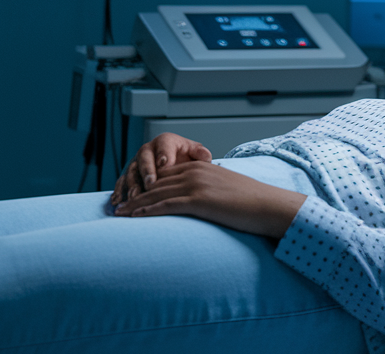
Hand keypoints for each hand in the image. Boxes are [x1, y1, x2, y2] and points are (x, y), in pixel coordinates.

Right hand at [112, 133, 211, 205]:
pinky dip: (118, 192)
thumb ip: (200, 153)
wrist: (175, 163)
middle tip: (150, 184)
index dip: (164, 154)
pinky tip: (117, 201)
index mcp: (165, 142)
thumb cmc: (186, 158)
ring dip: (131, 185)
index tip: (165, 164)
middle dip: (147, 172)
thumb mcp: (195, 153)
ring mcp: (136, 164)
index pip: (164, 146)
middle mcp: (147, 151)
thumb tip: (205, 155)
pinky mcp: (129, 176)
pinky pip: (121, 183)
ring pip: (131, 173)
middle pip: (144, 160)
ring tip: (134, 197)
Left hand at [113, 160, 308, 238]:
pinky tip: (135, 217)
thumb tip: (199, 202)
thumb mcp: (225, 191)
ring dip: (135, 204)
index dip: (145, 185)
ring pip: (157, 193)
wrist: (268, 205)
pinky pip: (167, 204)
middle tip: (116, 205)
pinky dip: (148, 210)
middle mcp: (195, 172)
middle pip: (156, 183)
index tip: (130, 195)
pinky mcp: (199, 200)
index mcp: (200, 167)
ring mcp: (196, 185)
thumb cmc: (251, 202)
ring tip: (119, 213)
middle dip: (134, 194)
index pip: (165, 175)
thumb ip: (208, 191)